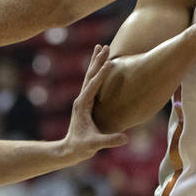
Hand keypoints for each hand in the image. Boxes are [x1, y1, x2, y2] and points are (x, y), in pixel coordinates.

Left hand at [61, 45, 128, 160]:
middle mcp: (81, 99)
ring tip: (100, 47)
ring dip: (95, 61)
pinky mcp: (86, 101)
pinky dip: (96, 70)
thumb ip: (109, 141)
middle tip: (105, 46)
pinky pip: (92, 82)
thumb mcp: (95, 145)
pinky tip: (101, 65)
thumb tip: (125, 138)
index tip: (110, 62)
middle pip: (90, 75)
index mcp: (83, 105)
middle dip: (98, 60)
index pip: (93, 86)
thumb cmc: (81, 147)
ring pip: (89, 75)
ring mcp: (83, 99)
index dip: (101, 74)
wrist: (70, 149)